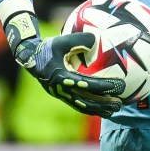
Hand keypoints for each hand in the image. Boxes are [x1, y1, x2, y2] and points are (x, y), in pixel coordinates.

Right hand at [4, 12, 123, 117]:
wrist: (29, 58)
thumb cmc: (47, 48)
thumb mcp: (61, 41)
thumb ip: (78, 40)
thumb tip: (95, 40)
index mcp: (62, 77)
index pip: (87, 84)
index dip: (103, 86)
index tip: (118, 86)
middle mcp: (62, 90)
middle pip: (86, 101)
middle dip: (104, 104)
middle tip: (120, 103)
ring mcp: (61, 95)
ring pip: (82, 106)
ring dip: (99, 109)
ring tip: (114, 110)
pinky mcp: (61, 96)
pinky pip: (78, 105)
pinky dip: (90, 108)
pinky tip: (101, 109)